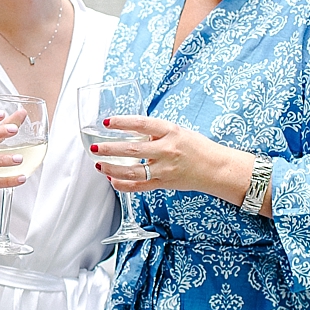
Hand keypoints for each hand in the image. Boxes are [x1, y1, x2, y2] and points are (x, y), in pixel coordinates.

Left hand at [91, 115, 258, 210]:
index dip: (123, 122)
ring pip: (132, 171)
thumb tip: (129, 132)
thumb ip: (155, 133)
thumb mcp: (177, 131)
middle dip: (110, 149)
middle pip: (132, 150)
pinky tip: (112, 180)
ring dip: (112, 168)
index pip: (142, 124)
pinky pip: (139, 186)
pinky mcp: (164, 184)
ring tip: (99, 164)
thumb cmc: (195, 147)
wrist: (215, 168)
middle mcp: (167, 150)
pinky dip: (123, 184)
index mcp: (170, 132)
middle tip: (94, 147)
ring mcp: (165, 169)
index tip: (107, 122)